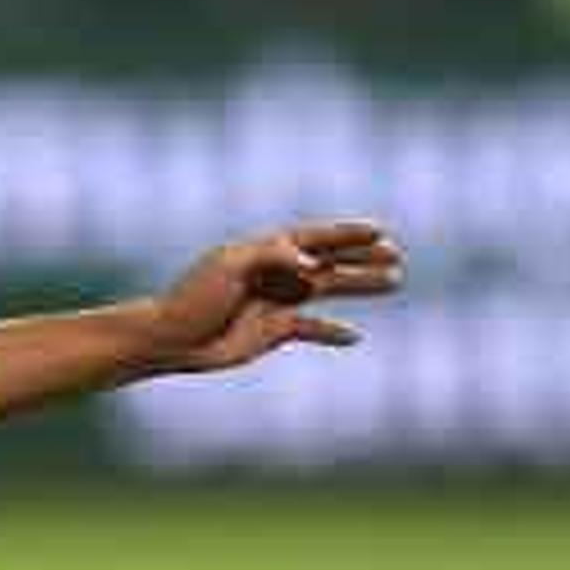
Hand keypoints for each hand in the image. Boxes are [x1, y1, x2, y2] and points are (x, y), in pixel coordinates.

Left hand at [140, 220, 404, 373]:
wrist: (171, 338)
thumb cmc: (195, 296)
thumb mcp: (230, 266)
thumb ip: (272, 257)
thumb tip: (311, 263)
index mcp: (267, 250)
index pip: (316, 238)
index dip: (348, 234)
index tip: (380, 230)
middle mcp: (277, 272)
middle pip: (330, 261)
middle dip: (363, 257)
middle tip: (398, 256)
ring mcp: (277, 301)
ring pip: (329, 290)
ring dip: (360, 286)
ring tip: (394, 283)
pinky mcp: (273, 330)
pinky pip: (311, 327)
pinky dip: (332, 331)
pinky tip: (355, 336)